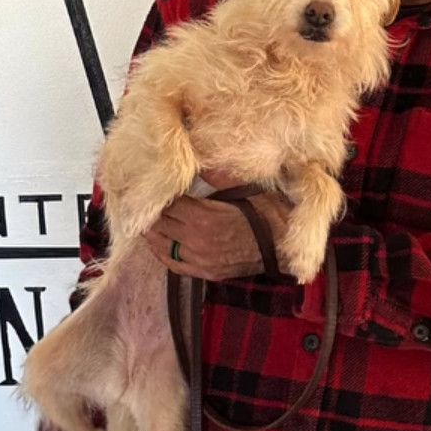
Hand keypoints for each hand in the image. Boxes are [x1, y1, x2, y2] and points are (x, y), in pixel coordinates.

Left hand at [143, 169, 292, 280]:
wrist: (285, 247)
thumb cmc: (268, 214)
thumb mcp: (244, 189)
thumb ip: (219, 175)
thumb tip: (204, 158)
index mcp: (203, 217)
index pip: (168, 205)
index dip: (160, 195)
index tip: (155, 186)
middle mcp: (196, 240)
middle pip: (161, 224)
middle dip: (154, 211)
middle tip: (146, 201)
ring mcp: (199, 259)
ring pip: (161, 245)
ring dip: (152, 232)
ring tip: (146, 219)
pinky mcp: (205, 272)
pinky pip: (172, 264)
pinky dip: (160, 252)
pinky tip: (155, 242)